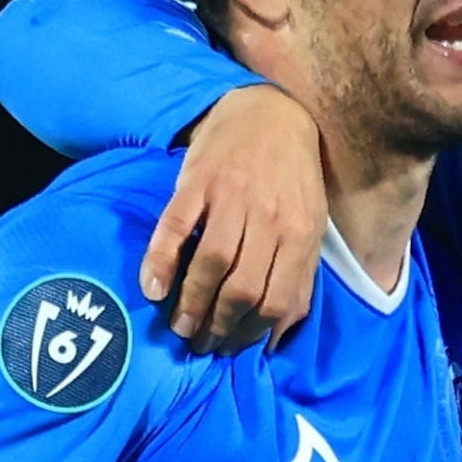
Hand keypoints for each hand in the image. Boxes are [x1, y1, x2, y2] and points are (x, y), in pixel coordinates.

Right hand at [148, 88, 325, 351]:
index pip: (277, 301)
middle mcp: (268, 218)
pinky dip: (161, 262)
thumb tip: (278, 336)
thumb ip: (299, 276)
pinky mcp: (198, 181)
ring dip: (192, 303)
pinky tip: (152, 288)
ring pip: (211, 264)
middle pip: (242, 289)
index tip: (230, 350)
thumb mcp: (309, 224)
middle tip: (200, 343)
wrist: (268, 111)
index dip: (251, 334)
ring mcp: (231, 198)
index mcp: (300, 234)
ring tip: (179, 327)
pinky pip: (175, 228)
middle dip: (218, 326)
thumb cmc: (291, 177)